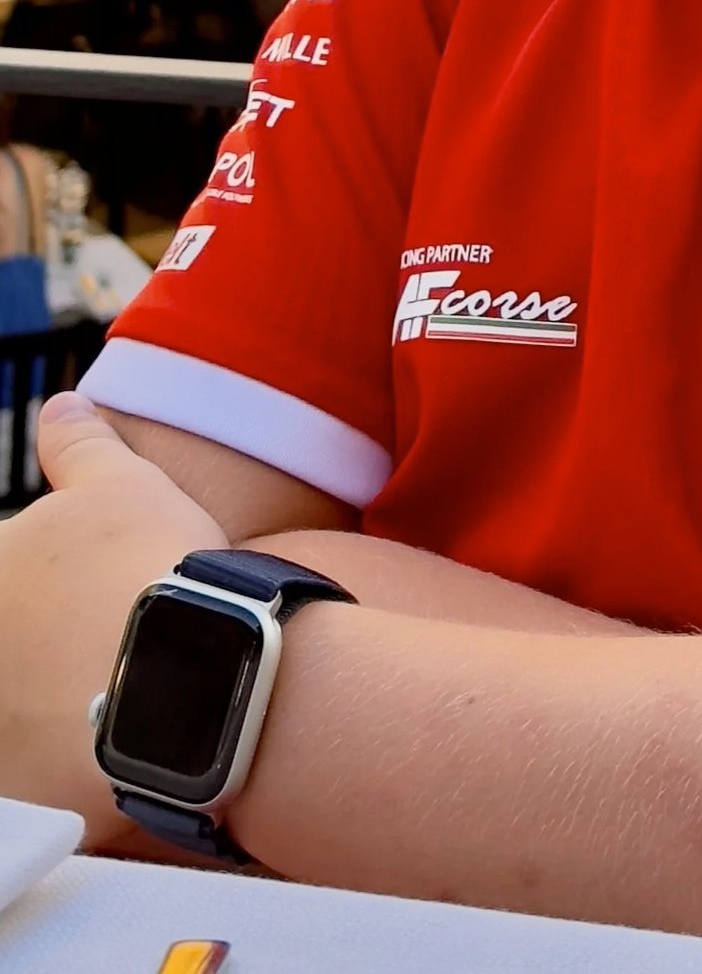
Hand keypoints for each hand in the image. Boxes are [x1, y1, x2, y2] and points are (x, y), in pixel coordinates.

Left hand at [0, 393, 227, 841]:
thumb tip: (61, 402)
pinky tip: (118, 737)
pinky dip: (66, 756)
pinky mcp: (15, 786)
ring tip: (124, 685)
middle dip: (47, 636)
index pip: (9, 564)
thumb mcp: (122, 482)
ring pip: (20, 700)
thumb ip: (80, 443)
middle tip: (115, 629)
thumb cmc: (156, 565)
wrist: (197, 670)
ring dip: (55, 693)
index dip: (53, 572)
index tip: (100, 581)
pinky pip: (35, 769)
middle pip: (14, 638)